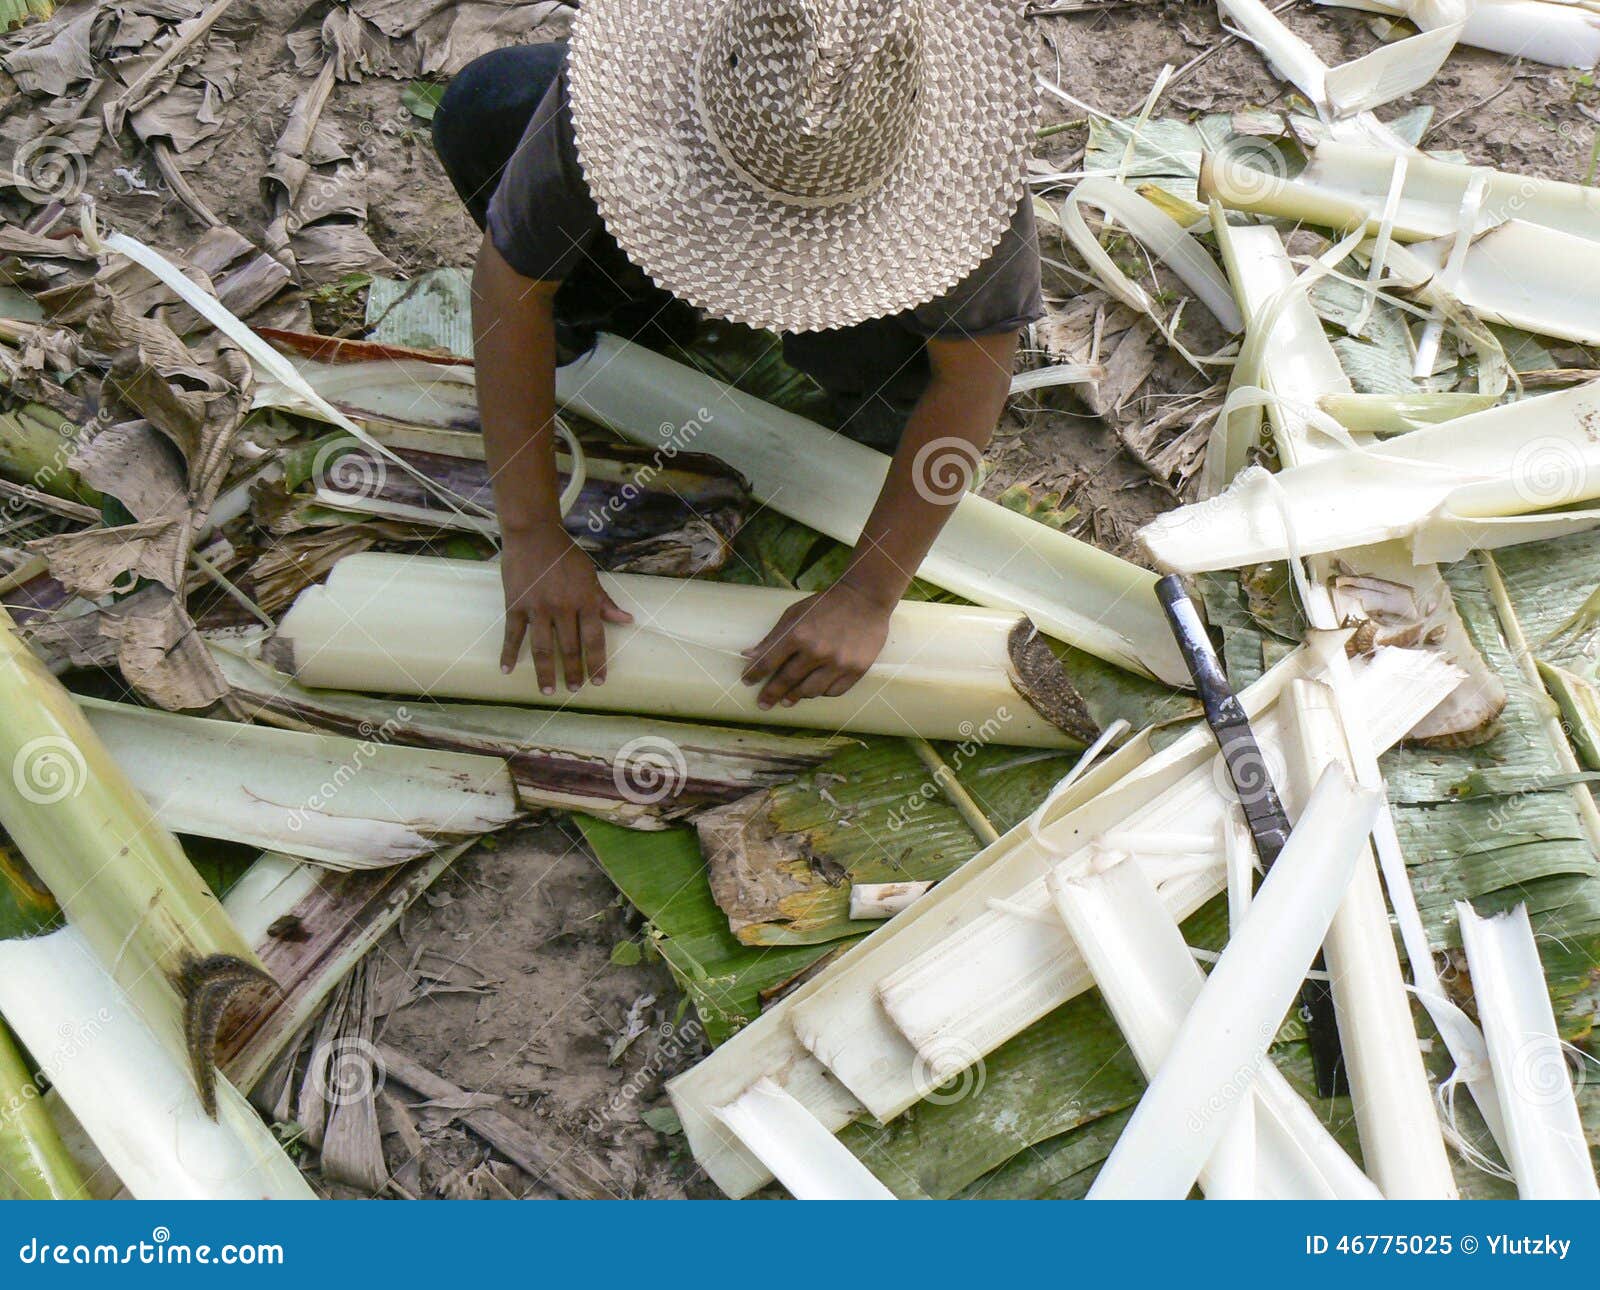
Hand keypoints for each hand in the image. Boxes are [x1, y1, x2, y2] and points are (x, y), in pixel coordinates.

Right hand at [499, 523, 631, 692]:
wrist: (533, 534)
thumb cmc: (566, 555)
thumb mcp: (590, 575)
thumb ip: (605, 601)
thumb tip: (626, 620)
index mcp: (585, 601)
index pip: (594, 639)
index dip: (597, 663)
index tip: (598, 681)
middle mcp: (563, 608)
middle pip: (569, 648)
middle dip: (573, 672)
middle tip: (573, 690)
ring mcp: (537, 608)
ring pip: (543, 647)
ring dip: (545, 672)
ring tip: (547, 690)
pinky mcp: (515, 605)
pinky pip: (512, 634)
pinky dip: (509, 652)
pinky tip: (507, 669)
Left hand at [741, 579, 893, 709]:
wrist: (865, 598)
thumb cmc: (825, 604)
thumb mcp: (795, 613)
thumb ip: (773, 637)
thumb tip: (749, 656)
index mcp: (798, 634)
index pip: (769, 662)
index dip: (755, 674)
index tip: (747, 682)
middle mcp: (817, 651)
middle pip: (787, 680)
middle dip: (771, 694)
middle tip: (763, 704)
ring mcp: (838, 663)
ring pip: (810, 691)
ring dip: (796, 696)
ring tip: (788, 699)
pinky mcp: (856, 670)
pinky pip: (833, 691)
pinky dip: (821, 693)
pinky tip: (814, 691)